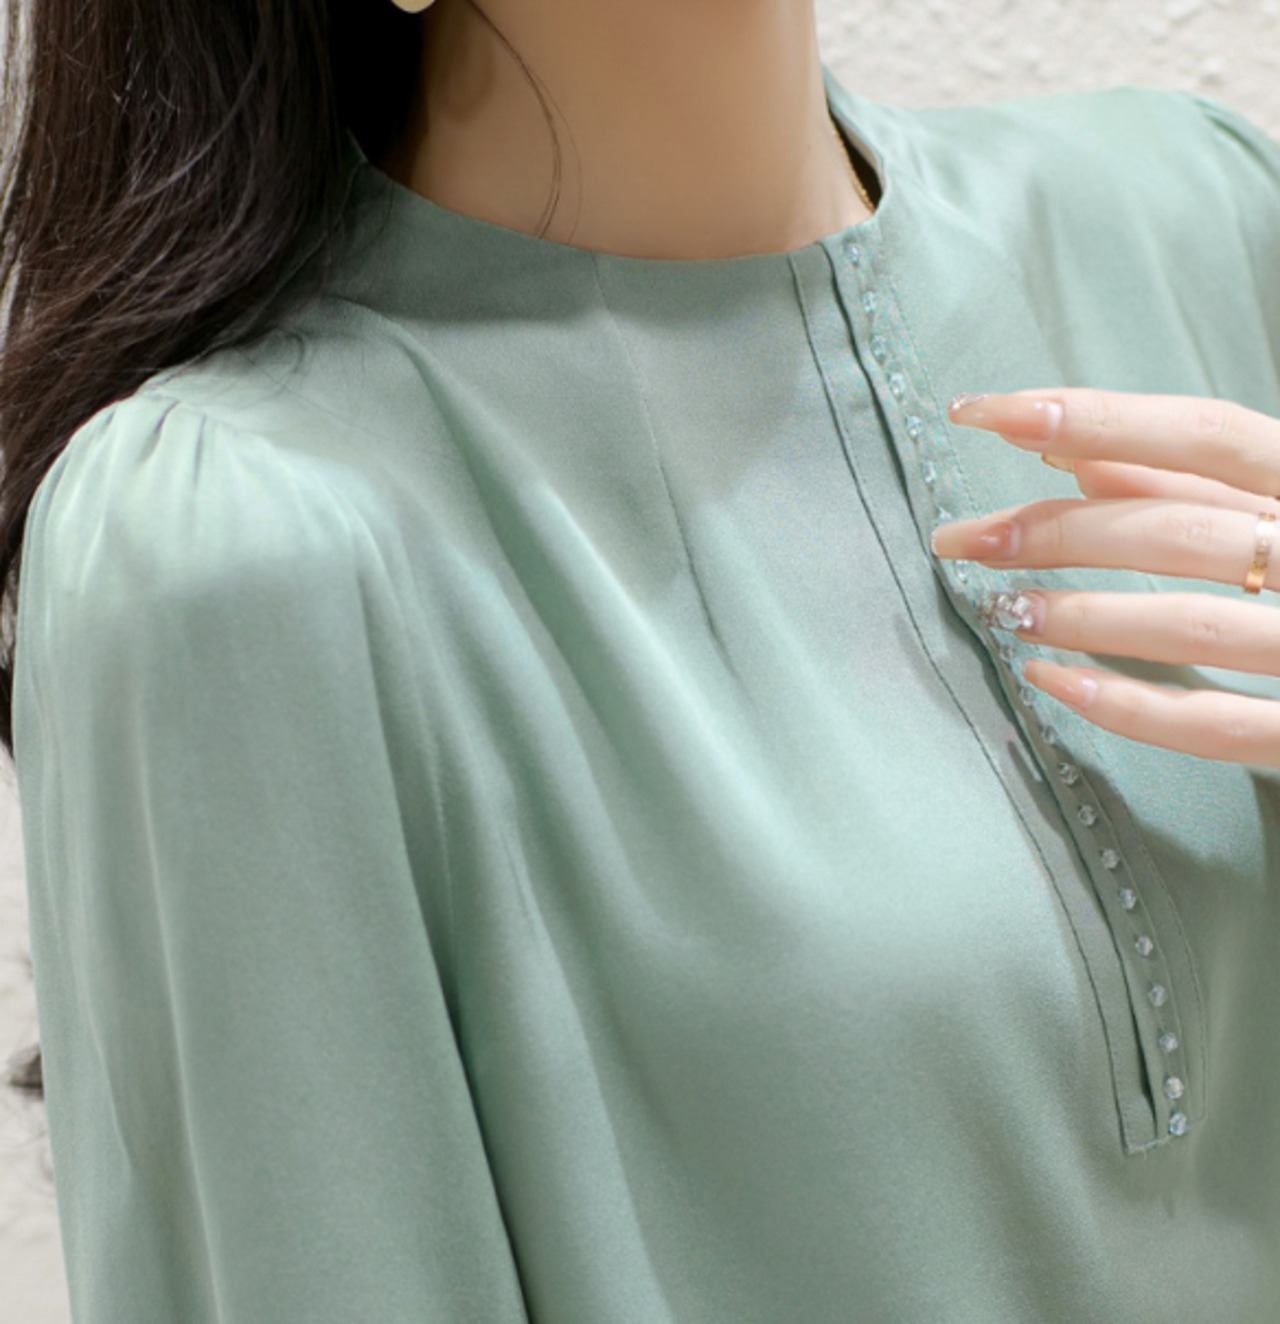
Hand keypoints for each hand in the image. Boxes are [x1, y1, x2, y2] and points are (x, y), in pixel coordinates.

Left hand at [930, 388, 1279, 767]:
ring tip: (1001, 608)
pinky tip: (1049, 685)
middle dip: (1053, 532)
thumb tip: (1075, 454)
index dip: (1090, 414)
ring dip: (1081, 614)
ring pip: (1191, 625)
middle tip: (961, 540)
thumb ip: (1198, 483)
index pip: (1204, 431)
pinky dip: (1124, 704)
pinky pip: (1215, 725)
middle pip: (1177, 530)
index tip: (984, 411)